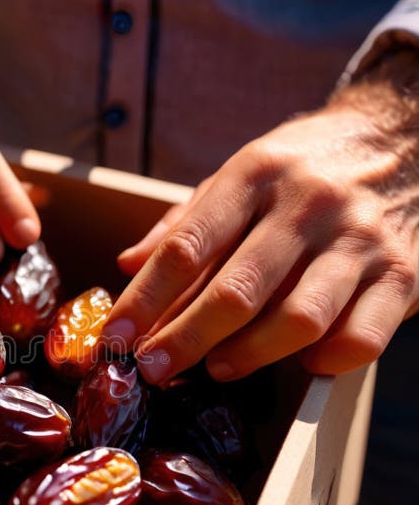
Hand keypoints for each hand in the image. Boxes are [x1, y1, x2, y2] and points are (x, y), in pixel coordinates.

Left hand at [103, 48, 418, 383]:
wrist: (409, 135)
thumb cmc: (305, 165)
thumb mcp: (241, 173)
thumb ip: (186, 221)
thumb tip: (127, 264)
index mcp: (257, 174)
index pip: (188, 246)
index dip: (144, 299)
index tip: (114, 337)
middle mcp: (309, 205)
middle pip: (235, 291)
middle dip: (183, 340)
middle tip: (151, 370)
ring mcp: (360, 242)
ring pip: (297, 320)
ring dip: (248, 355)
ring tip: (216, 369)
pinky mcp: (404, 275)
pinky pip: (361, 339)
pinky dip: (324, 362)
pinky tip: (299, 364)